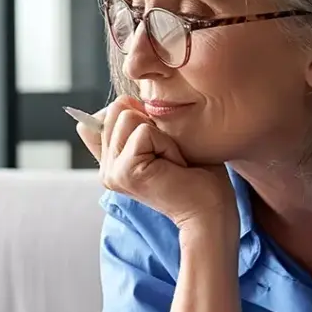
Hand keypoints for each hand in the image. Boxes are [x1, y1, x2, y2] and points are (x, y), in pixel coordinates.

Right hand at [74, 95, 236, 230]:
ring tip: (171, 160)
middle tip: (167, 155)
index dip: (134, 117)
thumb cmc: (195, 176)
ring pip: (127, 116)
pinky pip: (144, 131)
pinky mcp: (125, 172)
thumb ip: (136, 125)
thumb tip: (122, 101)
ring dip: (160, 134)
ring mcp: (111, 172)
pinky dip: (166, 144)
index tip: (156, 146)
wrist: (210, 210)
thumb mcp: (163, 141)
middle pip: (116, 109)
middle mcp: (106, 169)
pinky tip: (174, 166)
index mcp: (110, 163)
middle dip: (150, 124)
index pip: (102, 117)